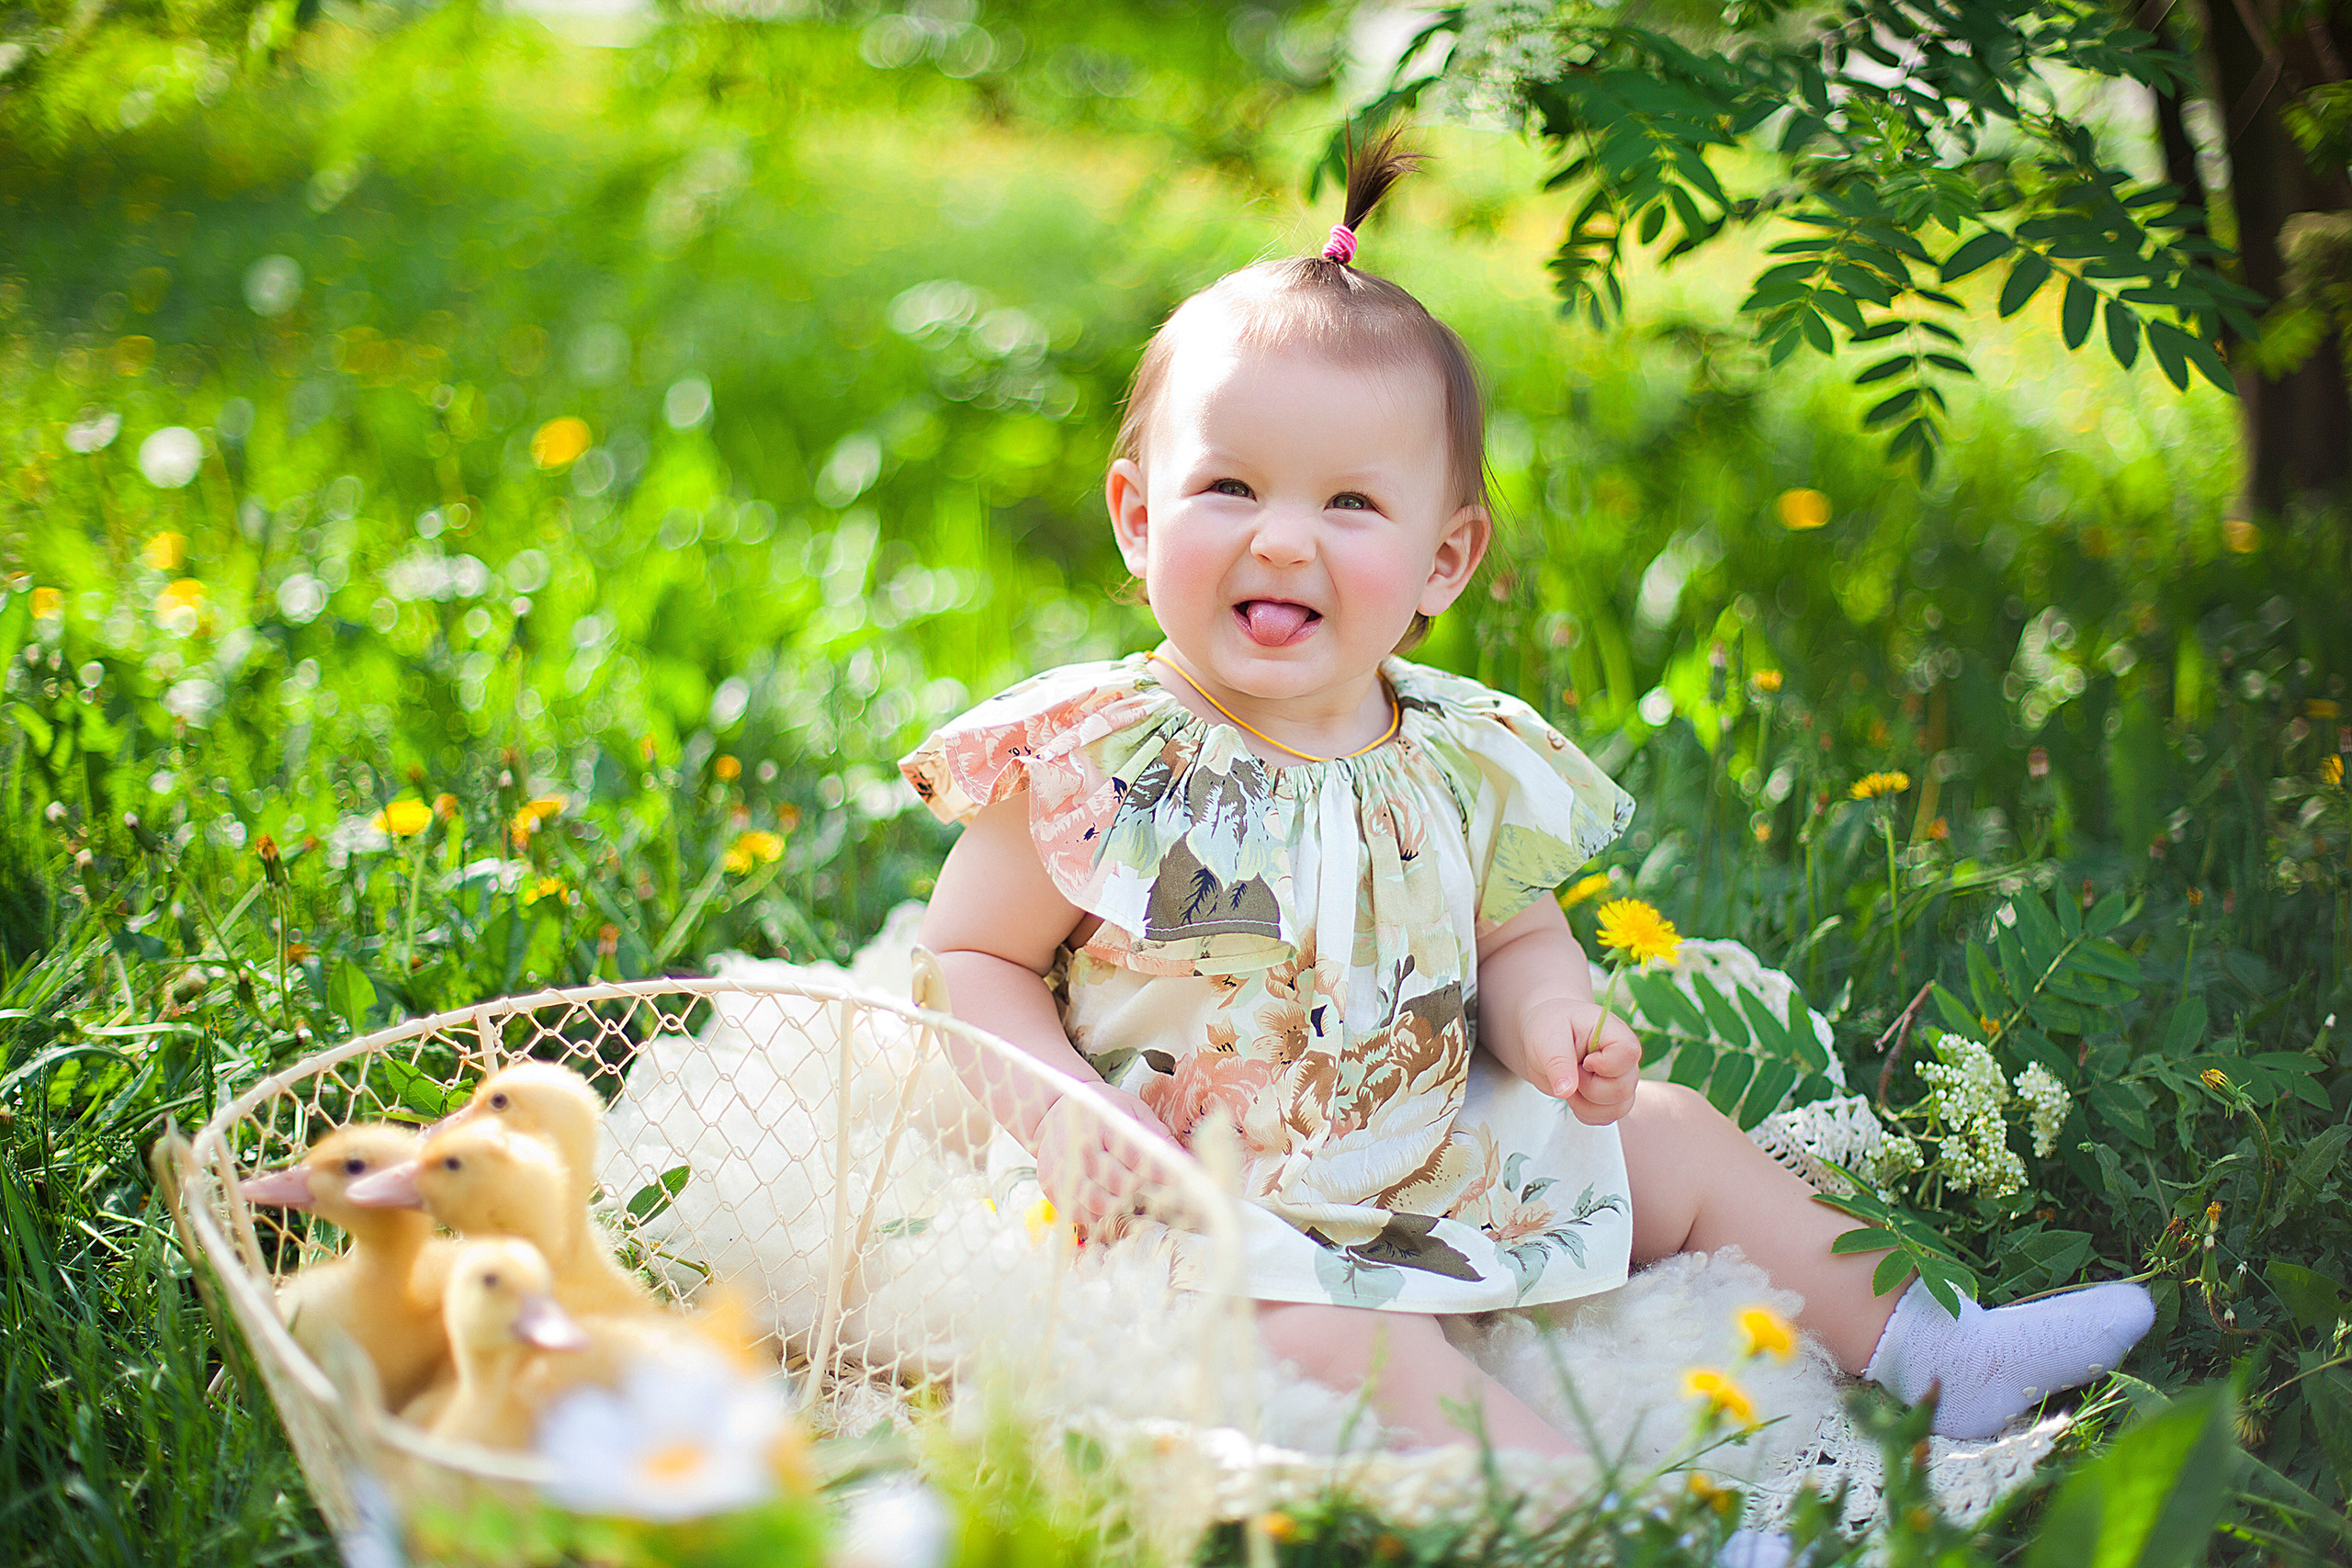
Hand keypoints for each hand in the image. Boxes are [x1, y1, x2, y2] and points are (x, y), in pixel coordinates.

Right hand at [1032, 1083, 1190, 1232]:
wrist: (1055, 1113)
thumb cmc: (1101, 1112)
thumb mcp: (1131, 1111)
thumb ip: (1156, 1135)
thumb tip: (1184, 1160)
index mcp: (1101, 1124)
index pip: (1136, 1156)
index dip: (1159, 1172)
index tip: (1175, 1180)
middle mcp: (1079, 1148)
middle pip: (1120, 1184)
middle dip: (1138, 1185)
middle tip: (1141, 1178)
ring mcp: (1063, 1170)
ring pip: (1101, 1203)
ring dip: (1119, 1201)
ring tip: (1122, 1186)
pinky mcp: (1052, 1187)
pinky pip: (1082, 1213)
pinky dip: (1098, 1211)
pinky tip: (1103, 1194)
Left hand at [1521, 999, 1642, 1125]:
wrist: (1542, 1040)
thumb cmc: (1547, 1028)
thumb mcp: (1546, 1038)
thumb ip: (1558, 1062)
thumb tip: (1566, 1090)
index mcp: (1614, 1032)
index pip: (1628, 1053)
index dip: (1604, 1065)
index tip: (1582, 1061)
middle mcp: (1623, 1058)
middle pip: (1623, 1088)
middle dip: (1588, 1088)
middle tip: (1570, 1072)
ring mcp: (1620, 1079)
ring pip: (1618, 1108)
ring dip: (1586, 1105)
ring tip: (1569, 1084)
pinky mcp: (1612, 1097)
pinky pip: (1608, 1117)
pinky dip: (1586, 1113)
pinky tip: (1573, 1096)